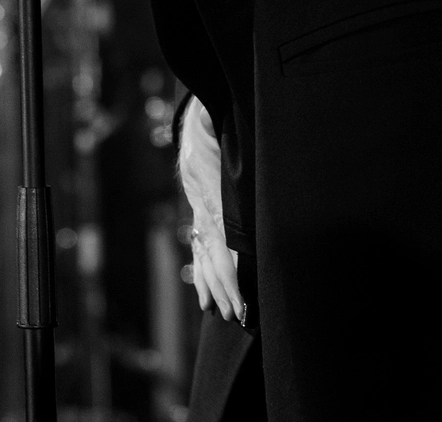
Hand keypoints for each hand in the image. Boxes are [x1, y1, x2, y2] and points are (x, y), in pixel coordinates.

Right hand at [178, 99, 245, 324]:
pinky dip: (202, 278)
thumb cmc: (220, 129)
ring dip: (214, 288)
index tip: (241, 296)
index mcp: (214, 191)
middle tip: (237, 316)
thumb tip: (244, 131)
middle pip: (213, 255)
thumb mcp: (228, 132)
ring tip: (224, 314)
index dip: (230, 270)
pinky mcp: (199, 217)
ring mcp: (198, 214)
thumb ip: (233, 138)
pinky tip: (206, 301)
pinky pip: (198, 252)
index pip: (222, 239)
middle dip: (225, 287)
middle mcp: (203, 208)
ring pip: (204, 257)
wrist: (197, 126)